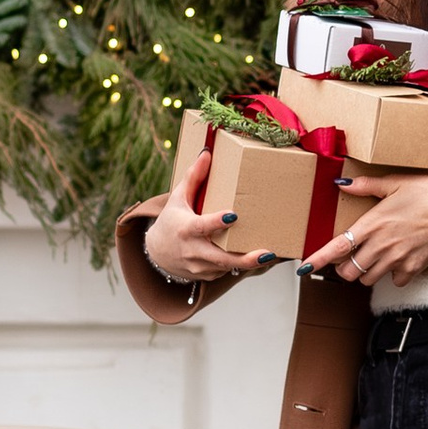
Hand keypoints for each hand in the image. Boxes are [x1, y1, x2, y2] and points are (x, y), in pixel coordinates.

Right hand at [140, 149, 282, 288]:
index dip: (216, 222)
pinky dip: (240, 264)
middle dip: (244, 258)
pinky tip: (256, 257)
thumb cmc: (171, 221)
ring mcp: (199, 266)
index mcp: (186, 229)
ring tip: (271, 255)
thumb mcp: (178, 199)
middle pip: (220, 257)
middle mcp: (192, 250)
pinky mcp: (207, 275)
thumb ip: (193, 177)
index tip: (234, 216)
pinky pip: (227, 270)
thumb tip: (207, 153)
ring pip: (227, 267)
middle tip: (267, 254)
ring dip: (248, 262)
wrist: (157, 253)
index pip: (202, 226)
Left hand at [302, 172, 427, 286]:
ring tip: (377, 258)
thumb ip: (367, 186)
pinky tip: (400, 261)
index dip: (318, 259)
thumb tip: (342, 183)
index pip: (337, 247)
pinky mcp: (412, 269)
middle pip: (348, 271)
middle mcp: (380, 246)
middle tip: (352, 257)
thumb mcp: (397, 183)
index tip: (305, 266)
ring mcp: (396, 260)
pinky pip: (394, 281)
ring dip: (367, 272)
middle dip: (346, 267)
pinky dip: (393, 276)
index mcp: (372, 224)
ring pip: (367, 279)